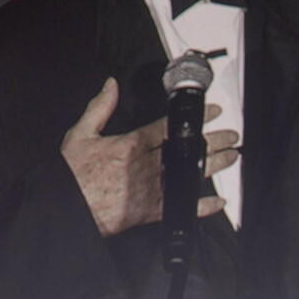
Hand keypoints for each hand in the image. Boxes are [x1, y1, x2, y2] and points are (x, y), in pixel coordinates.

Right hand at [60, 77, 238, 236]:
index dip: (196, 118)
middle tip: (231, 136)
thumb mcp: (80, 134)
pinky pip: (180, 207)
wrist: (67, 209)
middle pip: (187, 150)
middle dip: (214, 141)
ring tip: (231, 158)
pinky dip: (200, 206)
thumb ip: (99, 108)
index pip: (170, 127)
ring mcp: (150, 190)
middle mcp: (145, 167)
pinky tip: (216, 203)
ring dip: (214, 166)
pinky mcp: (150, 212)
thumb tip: (110, 86)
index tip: (212, 111)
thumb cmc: (72, 176)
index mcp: (131, 145)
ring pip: (189, 174)